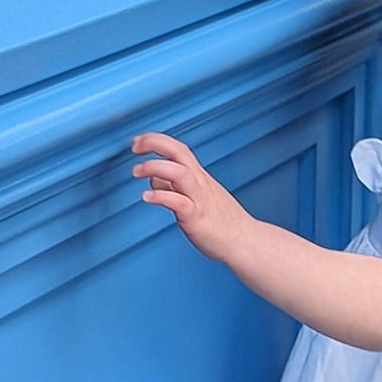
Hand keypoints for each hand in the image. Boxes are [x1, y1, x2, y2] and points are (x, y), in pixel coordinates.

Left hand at [131, 131, 253, 262]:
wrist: (245, 241)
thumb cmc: (223, 223)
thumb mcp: (199, 197)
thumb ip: (176, 186)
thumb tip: (155, 179)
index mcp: (199, 177)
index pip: (178, 148)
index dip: (157, 140)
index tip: (138, 141)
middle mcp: (199, 183)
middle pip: (178, 151)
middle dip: (155, 143)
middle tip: (135, 147)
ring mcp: (198, 199)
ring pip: (179, 173)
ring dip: (154, 167)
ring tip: (136, 171)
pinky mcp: (197, 217)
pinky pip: (178, 202)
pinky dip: (160, 196)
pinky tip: (147, 197)